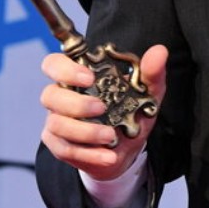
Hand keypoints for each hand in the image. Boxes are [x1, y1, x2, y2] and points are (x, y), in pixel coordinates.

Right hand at [40, 45, 167, 181]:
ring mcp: (58, 122)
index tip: (89, 77)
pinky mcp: (60, 146)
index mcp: (78, 78)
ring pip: (56, 124)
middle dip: (76, 103)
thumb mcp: (147, 94)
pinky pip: (64, 150)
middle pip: (50, 95)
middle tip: (101, 108)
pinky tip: (108, 156)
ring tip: (110, 136)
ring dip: (85, 131)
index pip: (54, 64)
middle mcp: (63, 97)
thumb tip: (159, 51)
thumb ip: (152, 73)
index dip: (65, 69)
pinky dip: (90, 154)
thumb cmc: (131, 114)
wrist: (127, 151)